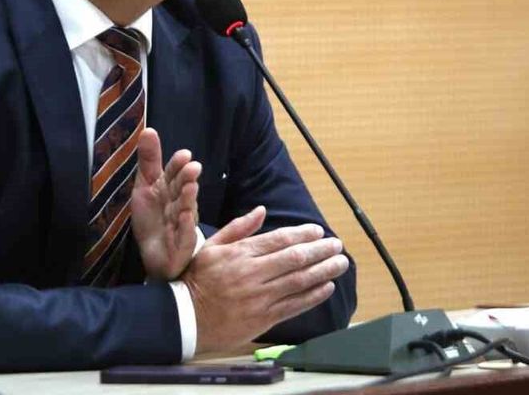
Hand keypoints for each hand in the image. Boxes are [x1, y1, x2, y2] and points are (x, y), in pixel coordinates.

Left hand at [130, 127, 202, 280]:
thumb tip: (148, 130)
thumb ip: (149, 160)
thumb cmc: (154, 219)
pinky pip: (184, 236)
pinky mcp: (181, 245)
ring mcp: (182, 225)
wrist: (154, 254)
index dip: (178, 165)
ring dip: (188, 198)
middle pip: (182, 189)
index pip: (174, 174)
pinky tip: (184, 217)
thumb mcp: (146, 186)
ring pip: (186, 210)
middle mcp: (179, 204)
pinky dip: (185, 227)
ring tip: (189, 187)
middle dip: (187, 178)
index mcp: (171, 190)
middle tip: (192, 167)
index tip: (184, 154)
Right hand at [182, 206, 349, 354]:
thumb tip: (261, 210)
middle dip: (320, 250)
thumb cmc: (198, 279)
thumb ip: (238, 228)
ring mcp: (260, 298)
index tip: (318, 231)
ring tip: (340, 263)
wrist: (187, 318)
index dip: (303, 234)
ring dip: (324, 271)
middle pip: (295, 259)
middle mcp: (252, 274)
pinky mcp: (264, 318)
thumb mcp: (212, 247)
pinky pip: (294, 305)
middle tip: (337, 245)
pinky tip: (327, 287)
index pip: (279, 239)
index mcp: (240, 254)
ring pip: (299, 281)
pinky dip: (313, 296)